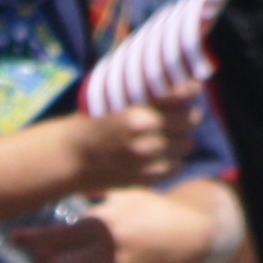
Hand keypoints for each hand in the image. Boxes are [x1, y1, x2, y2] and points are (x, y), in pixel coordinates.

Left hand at [11, 187, 232, 262]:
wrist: (191, 238)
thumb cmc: (154, 212)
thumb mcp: (127, 194)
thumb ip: (97, 189)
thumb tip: (75, 176)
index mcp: (100, 223)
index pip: (53, 235)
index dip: (29, 239)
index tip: (15, 239)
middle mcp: (104, 249)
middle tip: (45, 259)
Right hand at [63, 96, 199, 192]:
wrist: (70, 157)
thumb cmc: (92, 121)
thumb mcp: (114, 97)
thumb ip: (146, 91)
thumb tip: (187, 86)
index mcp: (135, 108)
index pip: (180, 95)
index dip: (191, 91)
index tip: (192, 90)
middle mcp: (143, 132)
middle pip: (189, 120)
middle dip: (188, 115)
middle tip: (183, 115)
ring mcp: (145, 157)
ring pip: (186, 144)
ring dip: (183, 138)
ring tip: (171, 136)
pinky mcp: (145, 177)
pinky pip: (176, 166)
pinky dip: (175, 160)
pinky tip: (165, 154)